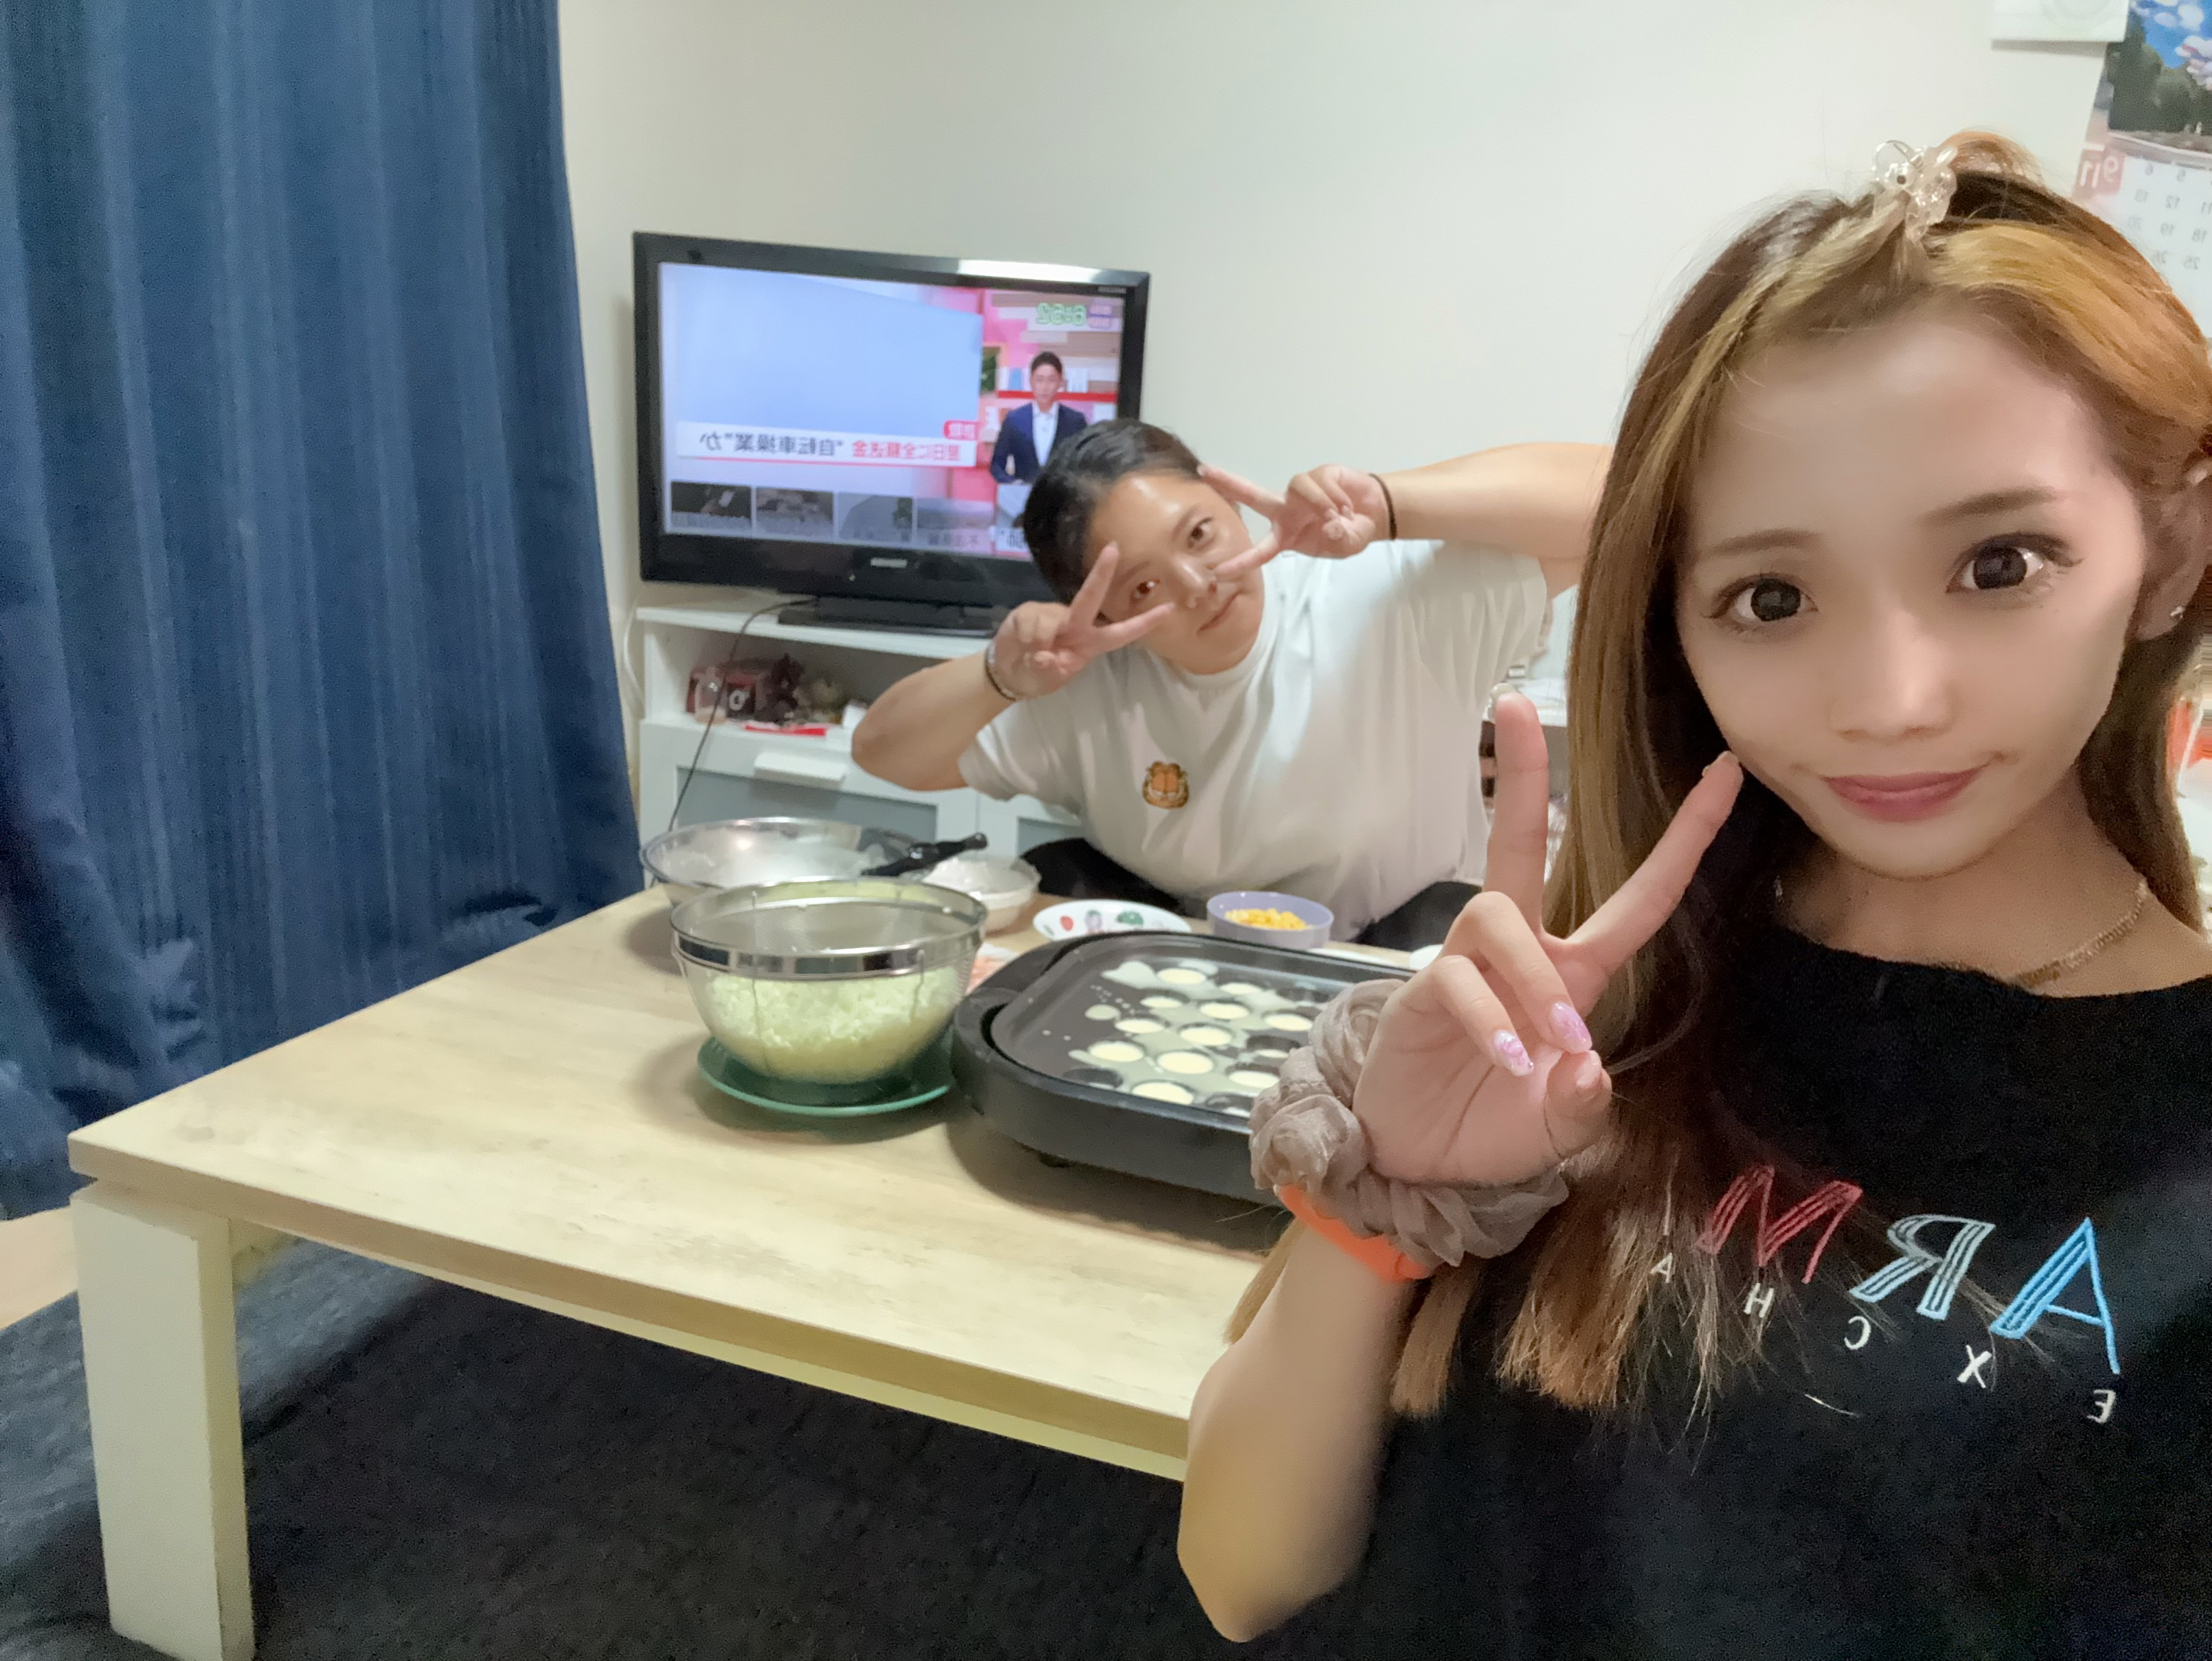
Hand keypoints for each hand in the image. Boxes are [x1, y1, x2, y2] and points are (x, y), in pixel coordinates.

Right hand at [988, 544, 1173, 698]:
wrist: (1007, 671)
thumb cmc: (1037, 675)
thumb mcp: (1047, 680)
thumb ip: (1050, 670)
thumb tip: (1048, 656)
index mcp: (1089, 643)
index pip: (1121, 633)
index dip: (1144, 623)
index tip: (1168, 609)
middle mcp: (1074, 625)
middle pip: (1090, 599)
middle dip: (1101, 575)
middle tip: (1113, 549)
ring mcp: (1051, 617)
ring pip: (1050, 620)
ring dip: (1039, 641)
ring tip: (1031, 657)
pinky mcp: (1028, 613)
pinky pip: (1030, 624)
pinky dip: (1025, 639)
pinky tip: (1021, 646)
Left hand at [1201, 464, 1388, 578]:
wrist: (1375, 513)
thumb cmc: (1351, 533)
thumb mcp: (1345, 546)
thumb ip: (1338, 539)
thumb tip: (1331, 523)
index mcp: (1286, 534)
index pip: (1260, 550)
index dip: (1241, 562)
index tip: (1218, 572)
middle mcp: (1286, 510)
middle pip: (1252, 495)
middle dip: (1228, 483)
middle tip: (1203, 471)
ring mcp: (1300, 491)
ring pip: (1298, 487)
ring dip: (1321, 503)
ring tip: (1341, 515)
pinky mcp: (1319, 473)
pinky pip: (1320, 481)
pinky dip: (1337, 496)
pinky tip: (1348, 505)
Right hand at [1352, 695, 1742, 1187]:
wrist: (1418, 1162)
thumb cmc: (1495, 1129)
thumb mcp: (1562, 1130)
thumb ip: (1584, 1105)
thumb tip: (1585, 1063)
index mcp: (1576, 973)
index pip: (1641, 896)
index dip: (1685, 837)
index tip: (1724, 772)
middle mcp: (1522, 953)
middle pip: (1519, 843)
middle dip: (1521, 775)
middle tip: (1512, 704)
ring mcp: (1466, 965)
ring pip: (1497, 916)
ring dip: (1532, 976)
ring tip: (1547, 1041)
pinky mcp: (1422, 991)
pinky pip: (1459, 980)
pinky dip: (1489, 1019)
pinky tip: (1505, 1059)